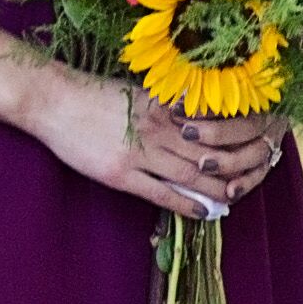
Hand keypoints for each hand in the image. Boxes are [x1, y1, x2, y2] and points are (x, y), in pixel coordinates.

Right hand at [33, 67, 269, 218]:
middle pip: (207, 154)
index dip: (231, 143)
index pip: (210, 128)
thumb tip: (189, 114)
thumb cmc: (90, 94)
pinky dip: (186, 203)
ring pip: (190, 175)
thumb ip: (163, 105)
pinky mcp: (122, 173)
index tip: (248, 151)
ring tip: (232, 201)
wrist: (53, 100)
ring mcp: (141, 153)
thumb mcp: (135, 91)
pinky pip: (162, 193)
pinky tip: (202, 212)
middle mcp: (159, 129)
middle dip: (231, 170)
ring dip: (215, 190)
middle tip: (249, 182)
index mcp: (164, 106)